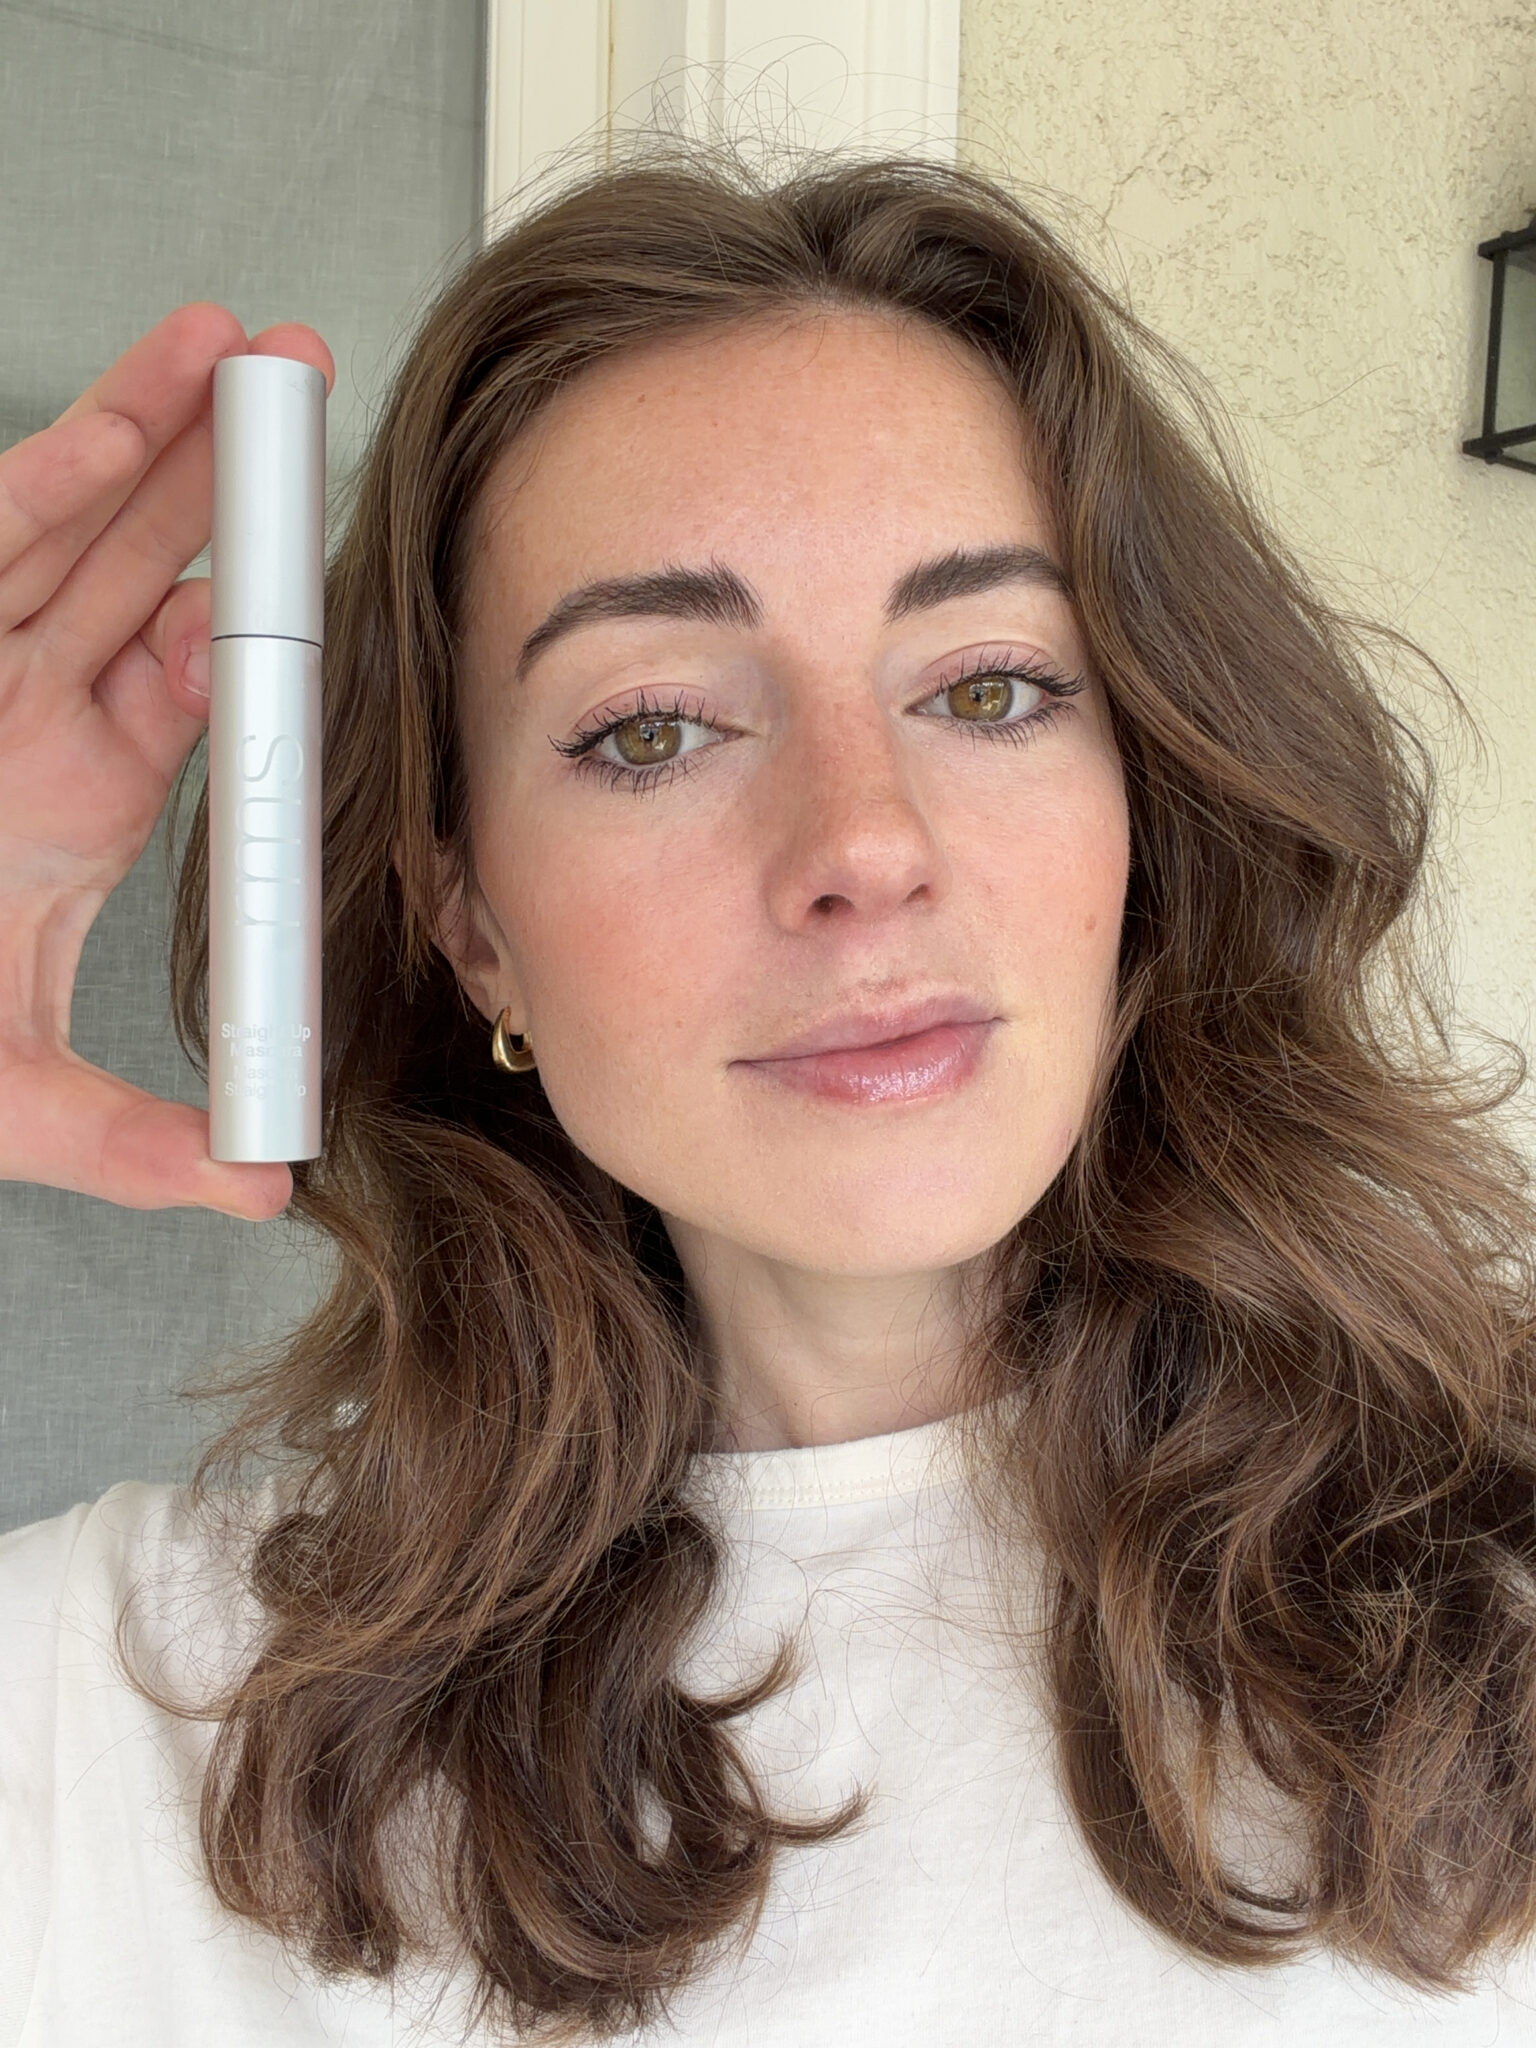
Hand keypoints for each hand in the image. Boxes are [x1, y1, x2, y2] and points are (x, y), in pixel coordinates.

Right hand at [0, 304, 334, 1218]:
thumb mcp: (8, 1095)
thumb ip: (133, 1141)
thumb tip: (268, 1191)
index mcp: (74, 793)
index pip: (197, 686)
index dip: (269, 628)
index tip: (343, 585)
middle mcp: (24, 710)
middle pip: (150, 570)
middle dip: (230, 487)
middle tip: (316, 391)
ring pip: (76, 524)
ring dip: (158, 436)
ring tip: (246, 351)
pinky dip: (61, 471)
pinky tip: (137, 411)